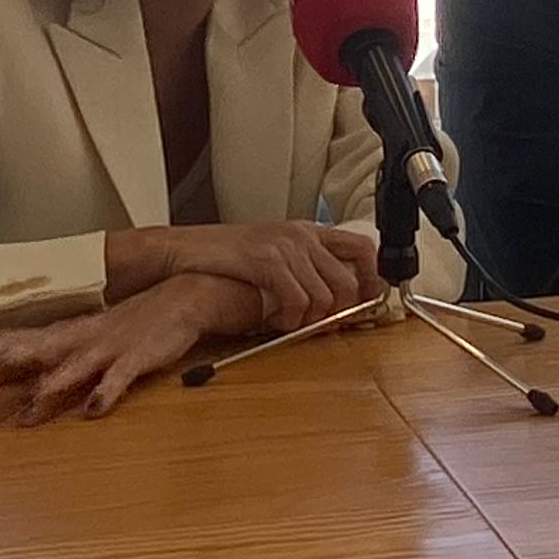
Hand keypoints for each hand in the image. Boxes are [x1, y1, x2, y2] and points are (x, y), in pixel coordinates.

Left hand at [0, 272, 257, 425]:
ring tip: (29, 408)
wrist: (183, 298)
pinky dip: (105, 394)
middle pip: (40, 357)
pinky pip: (118, 379)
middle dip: (9, 375)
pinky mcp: (136, 360)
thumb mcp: (100, 330)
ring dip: (51, 388)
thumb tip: (41, 365)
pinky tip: (93, 411)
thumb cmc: (140, 320)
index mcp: (75, 333)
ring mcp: (109, 350)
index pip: (30, 341)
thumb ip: (71, 345)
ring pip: (74, 369)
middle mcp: (85, 340)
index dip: (0, 353)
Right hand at [105, 219, 378, 333]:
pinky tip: (276, 322)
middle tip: (324, 327)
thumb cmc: (225, 259)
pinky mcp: (267, 261)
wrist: (184, 251)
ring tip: (290, 325)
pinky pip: (298, 300)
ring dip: (312, 321)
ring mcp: (285, 247)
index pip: (362, 247)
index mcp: (306, 231)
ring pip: (326, 297)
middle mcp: (301, 235)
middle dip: (342, 313)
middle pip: (349, 281)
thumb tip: (331, 303)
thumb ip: (301, 270)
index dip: (373, 278)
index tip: (368, 303)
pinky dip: (292, 319)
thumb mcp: (271, 255)